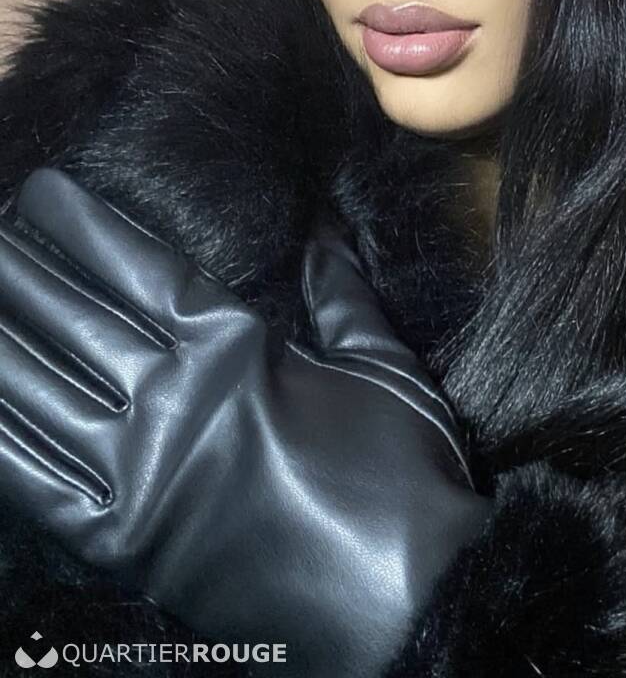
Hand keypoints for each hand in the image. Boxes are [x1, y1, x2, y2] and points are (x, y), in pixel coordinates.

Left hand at [0, 168, 492, 676]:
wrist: (409, 607)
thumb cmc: (407, 478)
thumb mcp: (385, 369)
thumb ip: (343, 295)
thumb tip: (325, 230)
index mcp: (237, 351)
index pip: (141, 269)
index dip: (84, 230)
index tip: (41, 195)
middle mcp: (176, 402)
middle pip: (77, 320)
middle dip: (23, 273)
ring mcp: (142, 476)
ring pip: (42, 392)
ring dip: (2, 340)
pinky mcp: (126, 546)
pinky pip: (38, 483)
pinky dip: (1, 440)